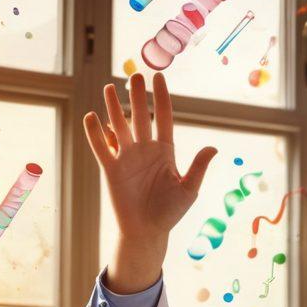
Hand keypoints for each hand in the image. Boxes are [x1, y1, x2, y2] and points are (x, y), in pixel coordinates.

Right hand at [83, 72, 216, 245]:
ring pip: (119, 127)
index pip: (163, 117)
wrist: (148, 231)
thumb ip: (198, 167)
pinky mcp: (111, 169)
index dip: (161, 97)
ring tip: (108, 88)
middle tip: (134, 75)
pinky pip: (101, 147)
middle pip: (140, 116)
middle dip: (137, 96)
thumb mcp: (189, 189)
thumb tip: (213, 148)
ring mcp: (127, 157)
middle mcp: (145, 149)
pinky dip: (96, 133)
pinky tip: (93, 117)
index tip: (159, 77)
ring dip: (114, 108)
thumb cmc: (170, 212)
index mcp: (165, 151)